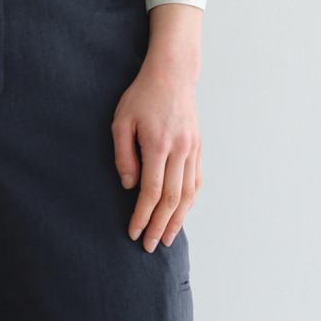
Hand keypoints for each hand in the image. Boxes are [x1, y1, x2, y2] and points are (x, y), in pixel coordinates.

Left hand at [113, 4, 202, 252]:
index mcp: (158, 145)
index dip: (142, 216)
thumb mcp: (121, 121)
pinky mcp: (198, 148)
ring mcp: (192, 150)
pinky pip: (196, 181)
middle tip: (148, 246)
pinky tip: (181, 215)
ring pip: (188, 194)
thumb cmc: (141, 96)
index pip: (151, 192)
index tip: (132, 232)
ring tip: (166, 238)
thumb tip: (130, 186)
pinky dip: (189, 202)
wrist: (172, 74)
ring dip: (177, 220)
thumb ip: (123, 155)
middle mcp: (180, 150)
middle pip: (172, 199)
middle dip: (159, 226)